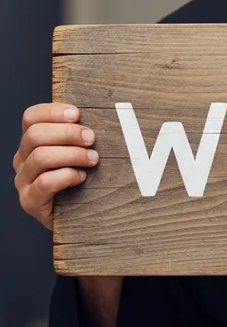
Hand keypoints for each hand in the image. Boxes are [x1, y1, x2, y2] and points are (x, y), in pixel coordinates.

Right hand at [13, 103, 97, 229]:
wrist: (81, 214)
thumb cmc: (86, 177)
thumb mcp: (82, 150)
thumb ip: (83, 133)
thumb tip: (103, 114)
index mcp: (33, 142)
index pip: (31, 117)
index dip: (52, 111)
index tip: (77, 113)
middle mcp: (23, 159)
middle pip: (35, 135)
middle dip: (68, 133)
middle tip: (91, 138)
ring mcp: (24, 181)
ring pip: (40, 157)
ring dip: (72, 154)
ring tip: (93, 159)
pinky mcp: (30, 201)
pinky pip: (44, 183)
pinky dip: (66, 176)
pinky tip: (81, 177)